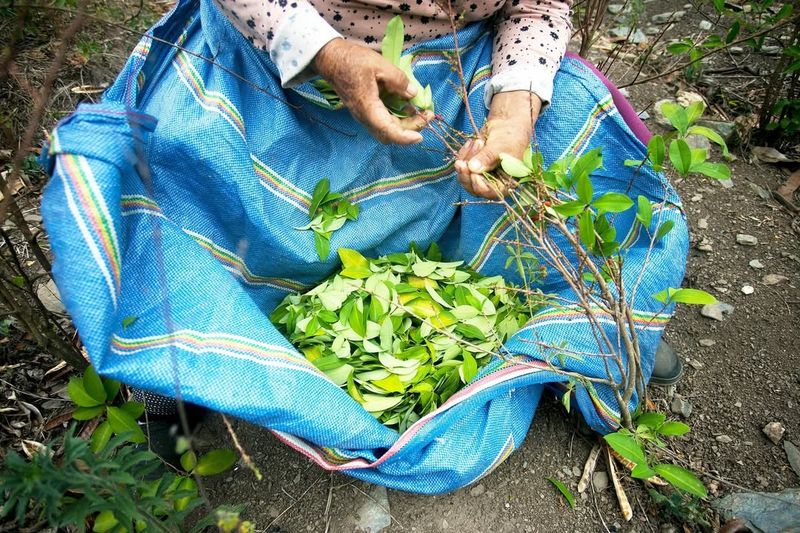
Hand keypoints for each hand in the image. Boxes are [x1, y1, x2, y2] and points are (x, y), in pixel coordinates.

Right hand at [313, 38, 433, 144]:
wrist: (331, 59)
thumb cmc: (352, 61)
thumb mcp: (379, 65)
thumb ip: (398, 80)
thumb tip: (413, 94)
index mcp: (368, 108)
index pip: (388, 132)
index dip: (405, 138)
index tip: (420, 136)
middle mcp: (365, 117)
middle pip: (390, 134)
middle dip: (412, 129)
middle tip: (428, 115)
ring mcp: (365, 115)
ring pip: (388, 129)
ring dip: (406, 124)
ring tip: (422, 111)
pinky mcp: (366, 110)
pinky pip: (384, 121)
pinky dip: (398, 117)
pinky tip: (408, 105)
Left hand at [455, 92, 541, 198]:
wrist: (507, 124)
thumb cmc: (511, 136)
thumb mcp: (501, 146)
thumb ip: (488, 157)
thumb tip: (473, 168)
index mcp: (507, 183)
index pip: (490, 192)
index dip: (479, 185)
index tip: (473, 172)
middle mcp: (493, 183)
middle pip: (473, 188)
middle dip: (466, 174)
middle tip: (462, 162)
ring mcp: (482, 176)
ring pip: (465, 177)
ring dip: (466, 160)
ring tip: (477, 142)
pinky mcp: (472, 168)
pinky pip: (461, 167)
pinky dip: (463, 154)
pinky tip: (470, 142)